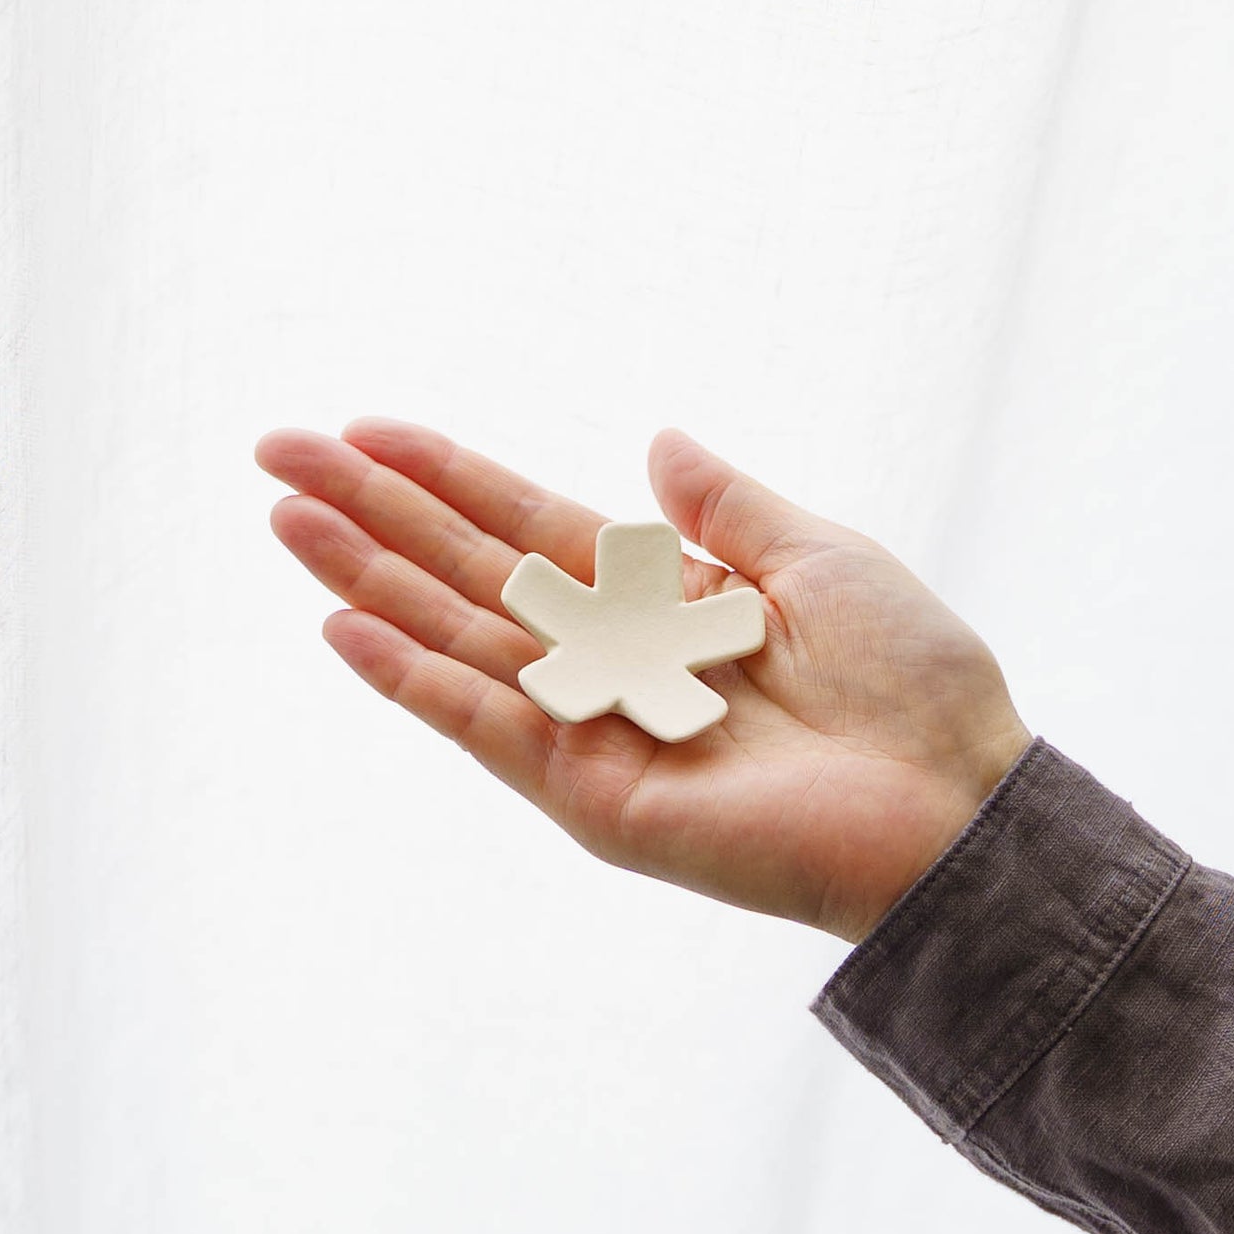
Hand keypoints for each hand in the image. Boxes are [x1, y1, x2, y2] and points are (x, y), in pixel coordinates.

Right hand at [254, 420, 1032, 944]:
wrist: (956, 803)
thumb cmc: (909, 679)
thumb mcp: (818, 556)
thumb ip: (726, 507)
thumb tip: (657, 438)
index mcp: (661, 601)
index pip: (528, 527)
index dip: (449, 478)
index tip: (368, 430)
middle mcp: (611, 661)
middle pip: (469, 574)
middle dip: (374, 515)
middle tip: (278, 452)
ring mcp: (592, 730)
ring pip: (457, 641)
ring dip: (366, 581)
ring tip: (285, 518)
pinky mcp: (594, 796)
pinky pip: (490, 727)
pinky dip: (415, 680)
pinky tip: (343, 626)